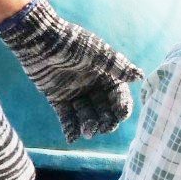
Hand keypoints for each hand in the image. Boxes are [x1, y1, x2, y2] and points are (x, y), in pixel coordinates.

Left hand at [0, 0, 143, 141]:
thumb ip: (119, 67)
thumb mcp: (99, 54)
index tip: (121, 115)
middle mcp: (92, 84)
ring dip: (88, 124)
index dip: (121, 106)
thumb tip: (140, 76)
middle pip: (103, 108)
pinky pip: (66, 116)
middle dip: (105, 120)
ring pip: (86, 114)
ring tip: (88, 133)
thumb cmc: (73, 43)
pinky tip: (71, 138)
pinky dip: (69, 127)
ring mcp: (75, 92)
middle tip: (104, 128)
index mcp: (105, 74)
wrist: (40, 41)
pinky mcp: (57, 98)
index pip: (118, 95)